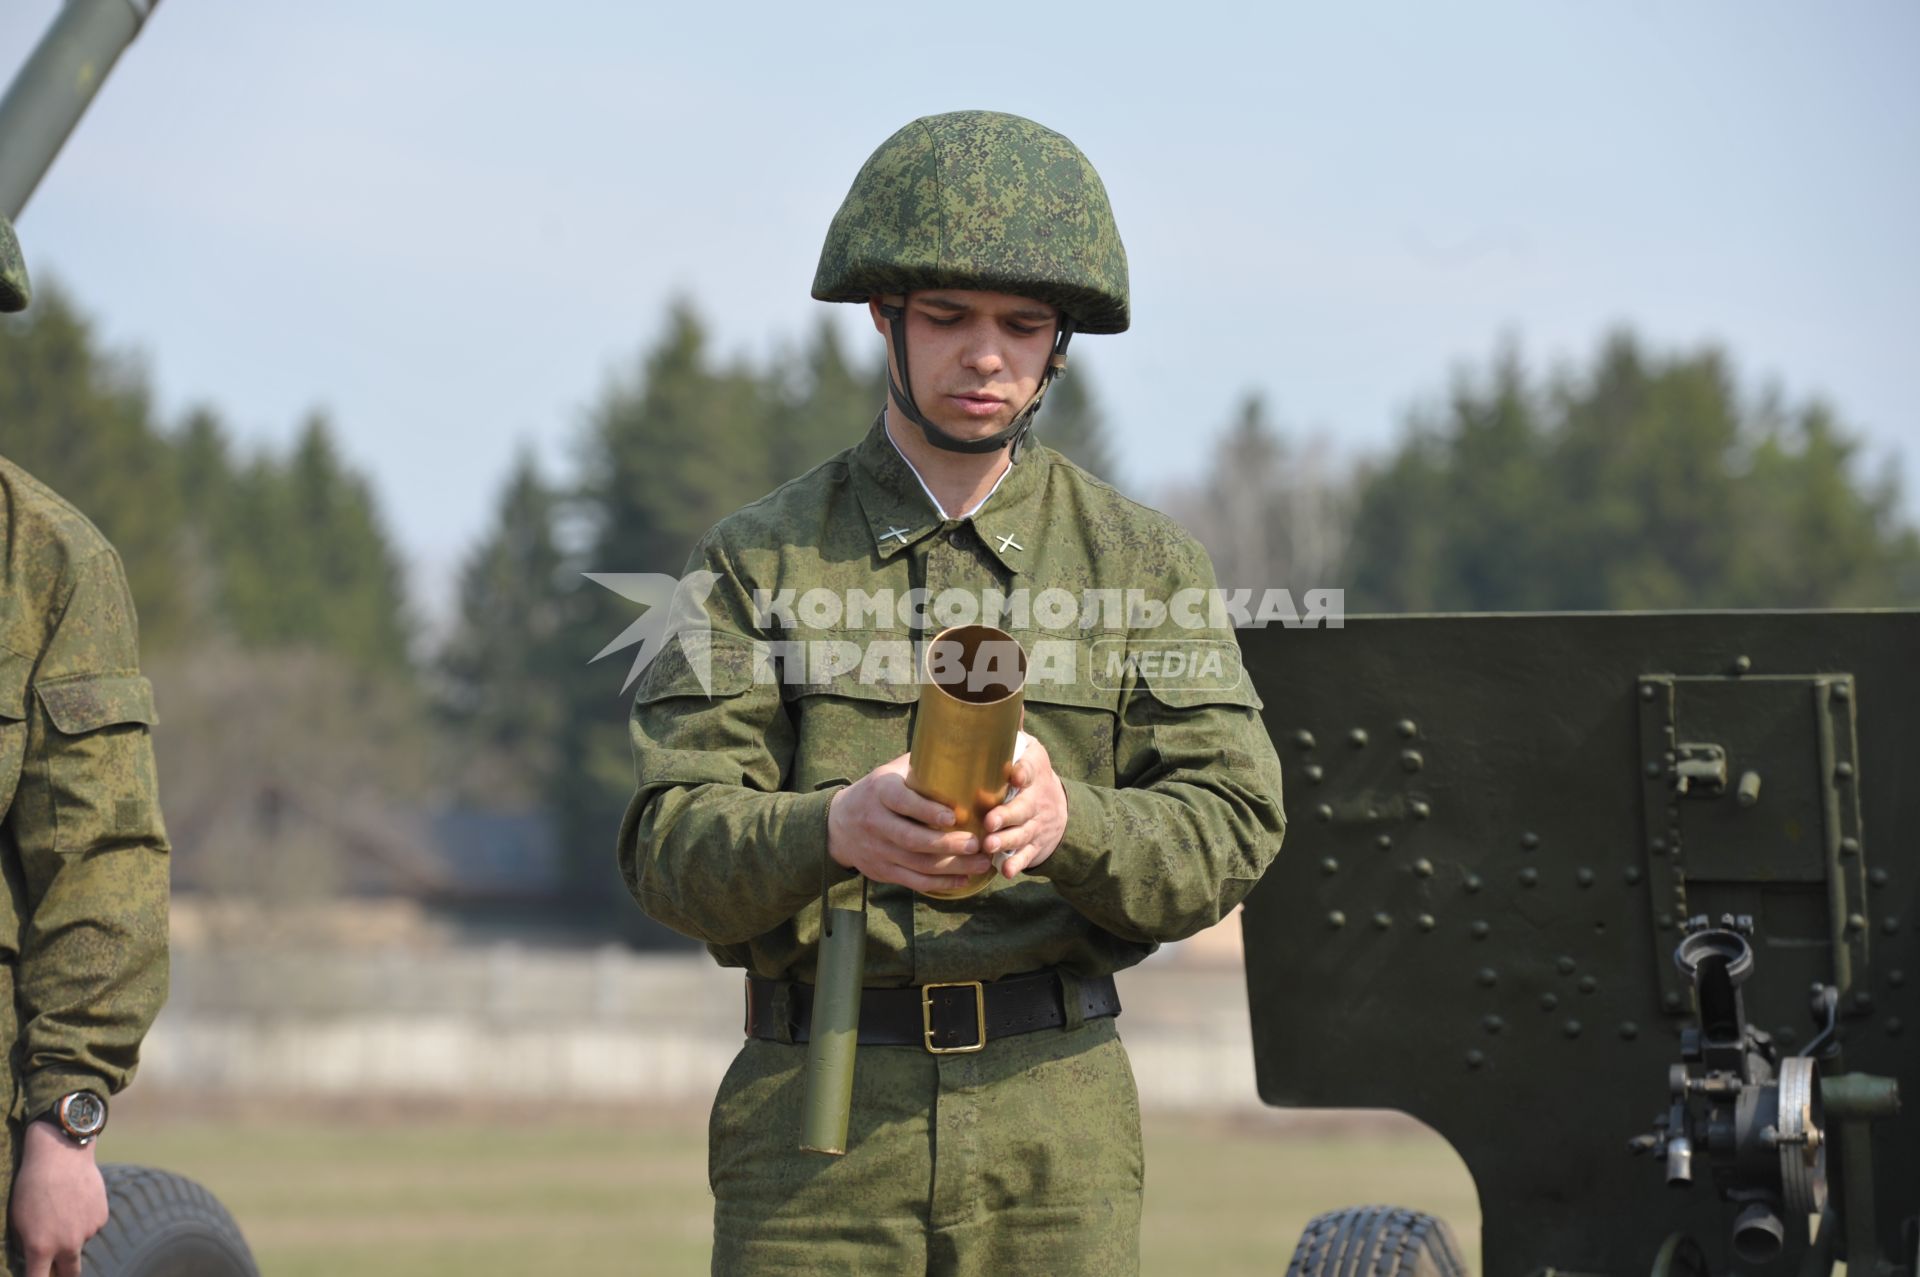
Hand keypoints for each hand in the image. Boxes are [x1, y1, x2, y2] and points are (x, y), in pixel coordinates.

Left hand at [10, 1120, 107, 1276]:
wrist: (61, 1155)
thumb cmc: (31, 1186)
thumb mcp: (19, 1220)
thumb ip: (30, 1245)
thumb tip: (37, 1259)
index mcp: (41, 1248)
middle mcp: (68, 1244)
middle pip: (70, 1274)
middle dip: (64, 1276)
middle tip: (58, 1270)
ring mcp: (88, 1231)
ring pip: (80, 1244)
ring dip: (72, 1236)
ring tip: (63, 1210)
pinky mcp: (101, 1217)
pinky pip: (91, 1227)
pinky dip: (84, 1221)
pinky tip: (76, 1201)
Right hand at [828, 753, 990, 891]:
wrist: (838, 825)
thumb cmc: (878, 792)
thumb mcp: (891, 773)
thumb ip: (921, 765)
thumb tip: (964, 750)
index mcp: (880, 792)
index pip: (902, 801)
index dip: (927, 810)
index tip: (953, 816)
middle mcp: (875, 822)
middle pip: (912, 838)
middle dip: (947, 844)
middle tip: (977, 843)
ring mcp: (878, 850)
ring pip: (917, 864)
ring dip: (953, 866)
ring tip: (982, 862)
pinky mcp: (882, 871)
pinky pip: (914, 881)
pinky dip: (941, 883)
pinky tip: (964, 879)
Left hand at [984, 736, 1068, 876]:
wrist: (1059, 810)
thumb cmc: (1031, 777)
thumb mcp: (1028, 750)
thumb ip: (1011, 730)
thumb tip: (998, 688)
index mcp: (1034, 773)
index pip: (1031, 769)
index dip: (1023, 772)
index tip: (1013, 774)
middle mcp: (1037, 799)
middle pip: (1024, 808)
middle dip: (1008, 815)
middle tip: (990, 820)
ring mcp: (1036, 824)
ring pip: (1022, 834)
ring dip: (1006, 841)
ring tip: (989, 844)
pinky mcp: (1034, 845)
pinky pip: (1026, 856)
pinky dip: (1016, 864)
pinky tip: (1004, 870)